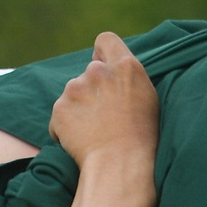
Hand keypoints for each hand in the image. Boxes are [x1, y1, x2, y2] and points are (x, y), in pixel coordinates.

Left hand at [49, 33, 157, 171]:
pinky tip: (81, 142)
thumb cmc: (141, 137)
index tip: (105, 70)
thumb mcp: (147, 97)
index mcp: (125, 66)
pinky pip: (60, 116)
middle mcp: (98, 71)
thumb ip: (127, 76)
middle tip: (105, 116)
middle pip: (89, 72)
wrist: (120, 165)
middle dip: (93, 89)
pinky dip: (66, 128)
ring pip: (73, 94)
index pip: (105, 40)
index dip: (103, 54)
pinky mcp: (59, 109)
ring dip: (79, 109)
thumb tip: (108, 68)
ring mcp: (75, 89)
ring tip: (94, 132)